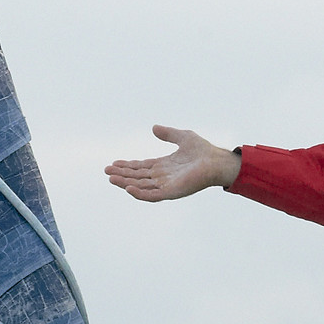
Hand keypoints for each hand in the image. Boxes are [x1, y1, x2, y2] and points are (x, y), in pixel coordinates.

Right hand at [105, 125, 238, 201]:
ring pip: (142, 186)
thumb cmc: (204, 151)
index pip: (142, 168)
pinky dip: (140, 193)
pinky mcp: (173, 192)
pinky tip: (128, 188)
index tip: (113, 164)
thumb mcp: (182, 137)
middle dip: (122, 175)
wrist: (217, 162)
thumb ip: (168, 133)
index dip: (128, 166)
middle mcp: (164, 177)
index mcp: (165, 166)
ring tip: (111, 179)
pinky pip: (153, 195)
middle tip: (106, 172)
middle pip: (139, 177)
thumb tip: (154, 128)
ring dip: (126, 183)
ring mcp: (168, 186)